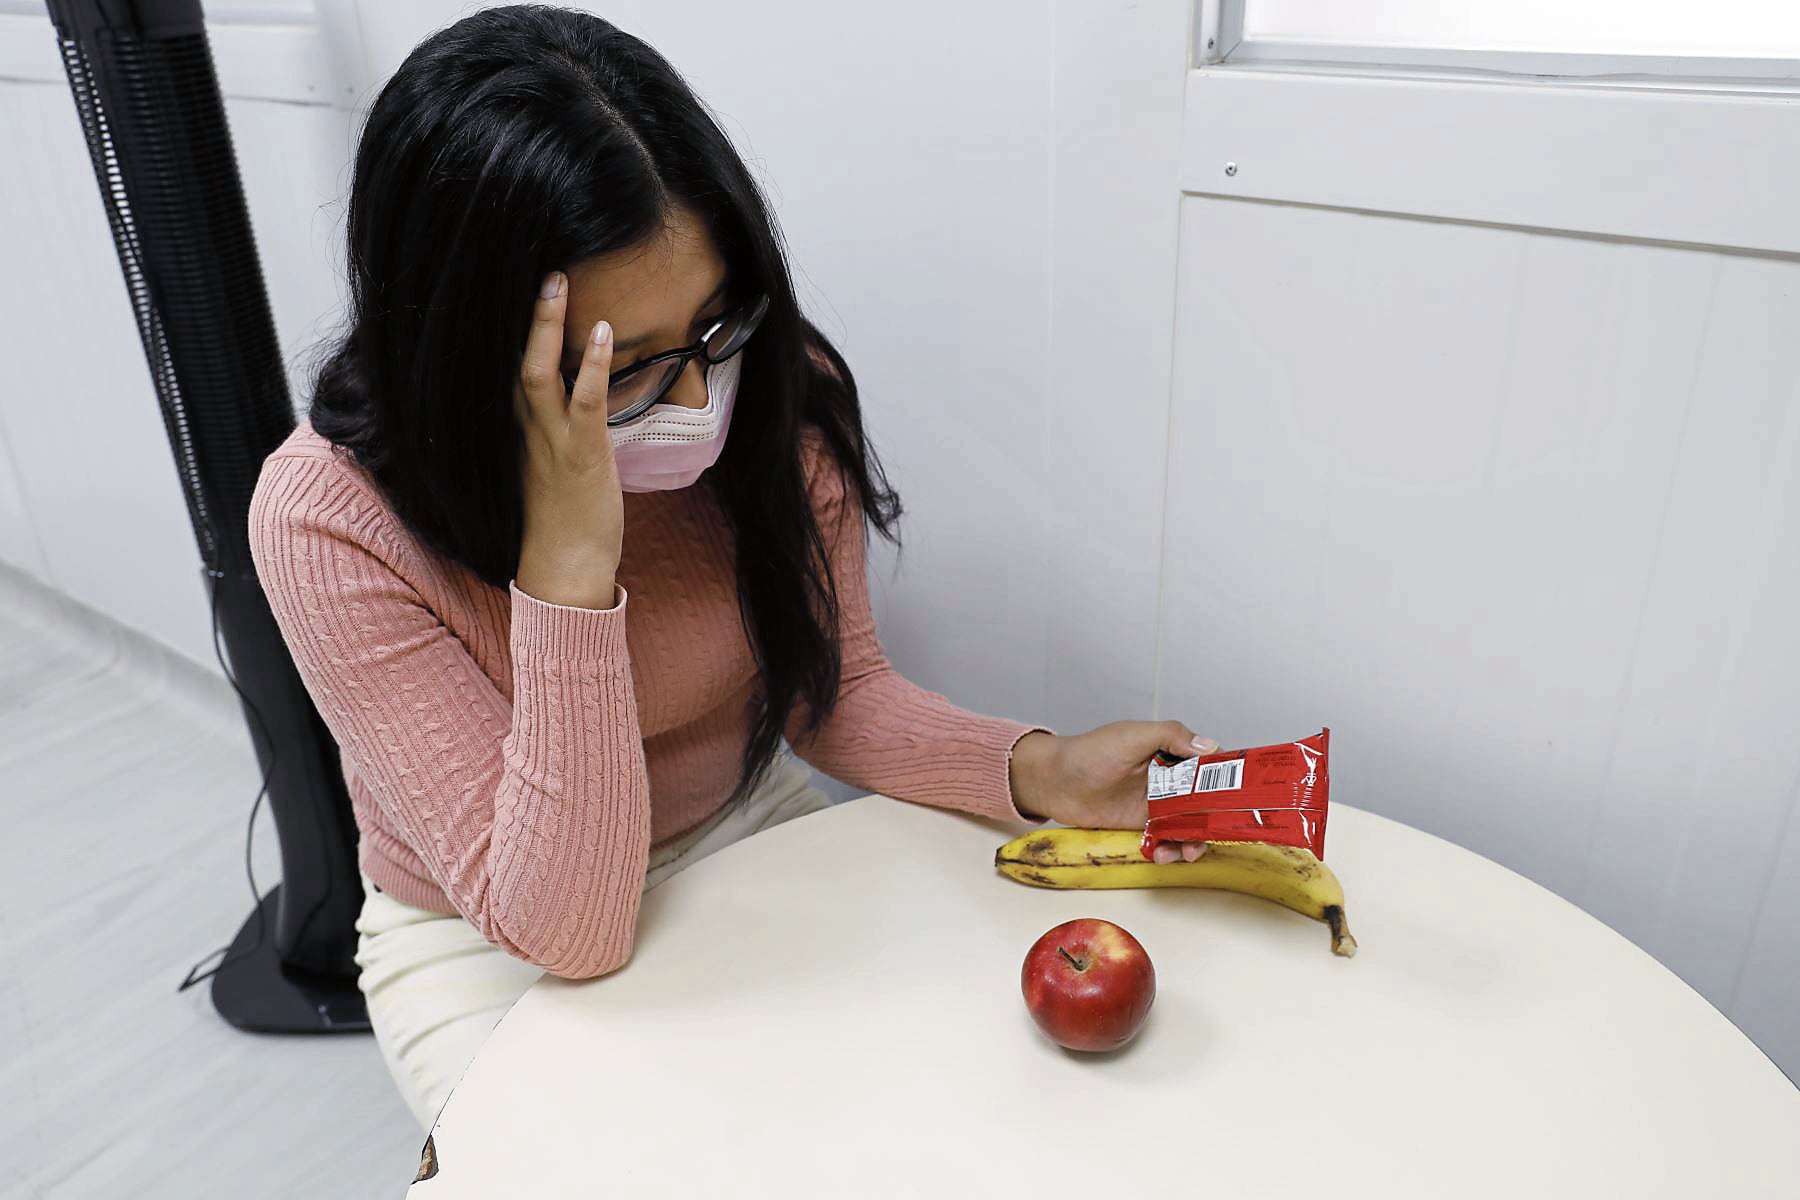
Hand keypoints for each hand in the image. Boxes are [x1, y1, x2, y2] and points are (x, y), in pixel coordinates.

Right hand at [514, 270, 624, 609]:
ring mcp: (551, 439)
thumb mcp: (552, 465)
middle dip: (523, 313)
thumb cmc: (564, 520)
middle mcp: (526, 427)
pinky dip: (595, 366)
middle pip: (513, 358)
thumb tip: (576, 399)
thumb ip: (555, 429)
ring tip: (556, 280)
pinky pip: (585, 401)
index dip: (512, 328)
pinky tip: (604, 333)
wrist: (565, 568)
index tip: (517, 288)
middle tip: (537, 267)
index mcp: (518, 428)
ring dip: (547, 325)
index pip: (509, 367)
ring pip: (538, 371)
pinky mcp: (581, 454)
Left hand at [1010, 722, 1219, 862]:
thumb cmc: (1089, 752)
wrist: (1054, 782)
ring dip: (1193, 842)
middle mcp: (1167, 780)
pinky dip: (1170, 850)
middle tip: (1213, 835)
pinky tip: (1163, 854)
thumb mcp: (1133, 735)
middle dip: (1214, 822)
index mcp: (1170, 753)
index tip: (1239, 798)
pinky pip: (1165, 841)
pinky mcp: (1140, 826)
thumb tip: (1210, 746)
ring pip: (1188, 827)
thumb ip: (1171, 735)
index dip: (1226, 782)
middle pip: (1205, 803)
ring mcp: (1154, 805)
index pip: (1208, 767)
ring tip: (1186, 852)